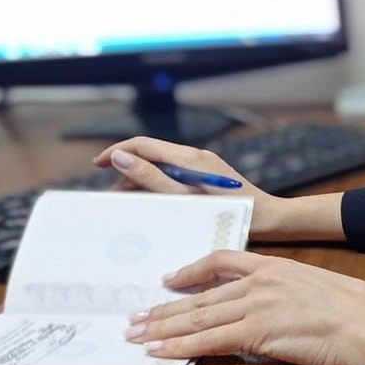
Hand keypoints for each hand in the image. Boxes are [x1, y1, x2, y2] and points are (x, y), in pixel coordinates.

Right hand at [92, 136, 282, 236]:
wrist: (267, 219)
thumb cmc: (227, 213)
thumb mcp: (182, 199)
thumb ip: (150, 178)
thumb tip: (119, 157)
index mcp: (189, 157)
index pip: (143, 145)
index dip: (116, 152)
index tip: (97, 164)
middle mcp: (195, 157)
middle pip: (151, 156)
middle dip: (127, 171)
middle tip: (112, 196)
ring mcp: (203, 166)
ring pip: (162, 168)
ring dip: (143, 182)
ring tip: (128, 205)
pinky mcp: (208, 177)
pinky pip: (176, 177)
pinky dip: (160, 187)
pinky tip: (153, 206)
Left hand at [125, 249, 364, 364]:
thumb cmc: (353, 312)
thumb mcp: (317, 290)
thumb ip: (287, 296)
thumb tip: (273, 314)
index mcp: (274, 268)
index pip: (222, 261)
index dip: (191, 270)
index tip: (170, 279)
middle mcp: (259, 282)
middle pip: (200, 294)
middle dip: (162, 306)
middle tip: (134, 315)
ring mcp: (256, 306)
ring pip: (197, 316)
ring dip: (162, 327)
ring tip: (135, 334)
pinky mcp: (256, 332)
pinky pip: (208, 340)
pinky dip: (180, 346)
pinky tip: (160, 351)